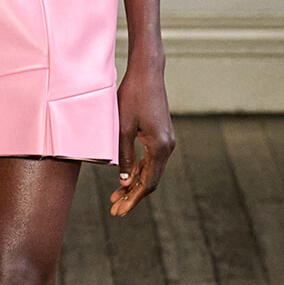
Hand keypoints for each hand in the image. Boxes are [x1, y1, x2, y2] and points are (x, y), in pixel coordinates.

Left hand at [111, 54, 174, 216]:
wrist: (147, 73)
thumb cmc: (131, 96)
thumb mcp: (122, 128)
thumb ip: (123, 156)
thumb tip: (123, 182)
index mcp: (159, 147)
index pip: (147, 183)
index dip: (132, 199)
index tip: (119, 210)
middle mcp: (168, 147)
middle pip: (151, 181)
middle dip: (132, 196)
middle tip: (115, 210)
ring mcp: (167, 141)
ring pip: (152, 172)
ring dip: (135, 185)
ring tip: (116, 198)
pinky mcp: (163, 135)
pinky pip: (152, 160)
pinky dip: (139, 171)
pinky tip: (126, 178)